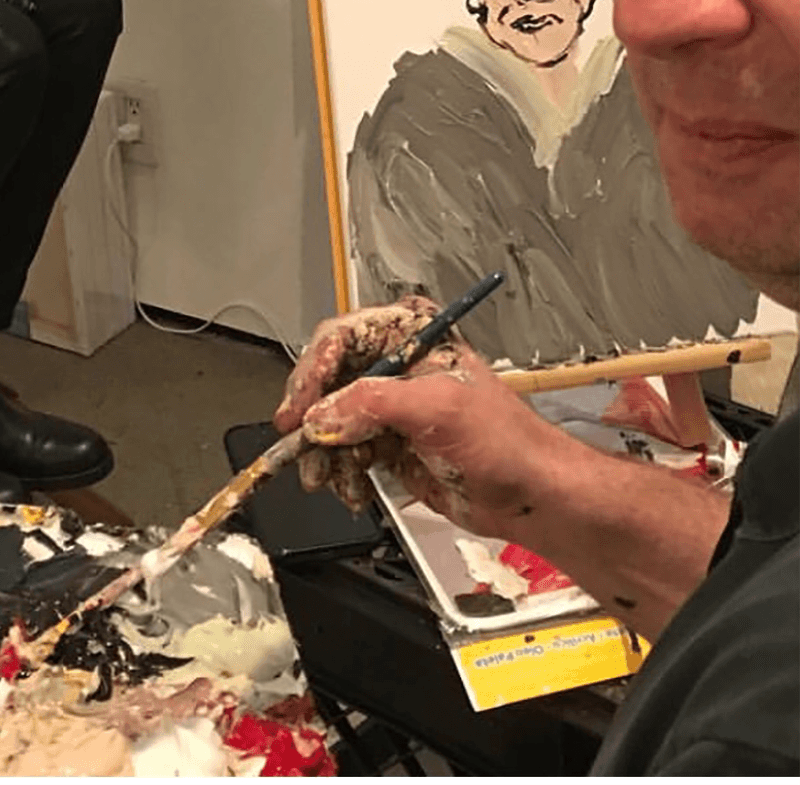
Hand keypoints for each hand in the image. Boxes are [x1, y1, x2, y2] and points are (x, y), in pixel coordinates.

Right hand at [273, 296, 568, 535]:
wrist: (532, 495)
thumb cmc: (506, 440)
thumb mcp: (438, 408)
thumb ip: (373, 404)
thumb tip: (321, 418)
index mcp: (408, 335)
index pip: (340, 339)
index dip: (313, 372)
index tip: (299, 409)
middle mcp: (393, 364)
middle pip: (327, 380)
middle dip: (313, 418)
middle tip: (299, 444)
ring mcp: (389, 406)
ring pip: (330, 421)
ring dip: (324, 452)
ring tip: (326, 478)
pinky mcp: (387, 443)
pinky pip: (344, 451)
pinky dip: (340, 471)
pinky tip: (352, 488)